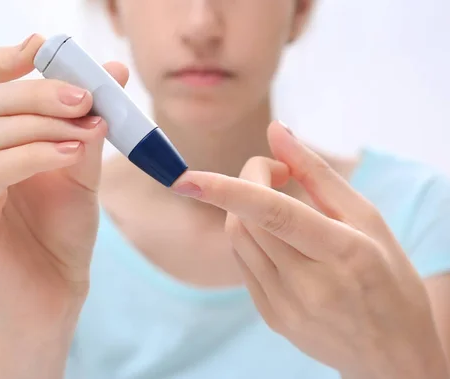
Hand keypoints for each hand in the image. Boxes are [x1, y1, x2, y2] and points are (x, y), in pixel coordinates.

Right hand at [0, 34, 128, 326]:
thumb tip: (113, 72)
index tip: (46, 49)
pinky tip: (71, 154)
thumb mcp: (83, 169)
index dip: (5, 57)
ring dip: (46, 123)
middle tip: (88, 96)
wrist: (56, 293)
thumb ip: (89, 124)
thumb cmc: (64, 232)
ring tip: (89, 128)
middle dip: (41, 91)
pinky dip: (35, 154)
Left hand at [172, 121, 447, 377]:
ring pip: (238, 241)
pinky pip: (244, 265)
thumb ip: (318, 174)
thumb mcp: (368, 219)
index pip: (273, 213)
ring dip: (243, 210)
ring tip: (276, 203)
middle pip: (246, 222)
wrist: (393, 355)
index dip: (227, 190)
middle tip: (276, 173)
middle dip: (244, 183)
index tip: (185, 177)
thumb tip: (276, 131)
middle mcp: (309, 285)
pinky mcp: (272, 318)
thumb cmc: (389, 279)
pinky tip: (277, 239)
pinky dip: (251, 239)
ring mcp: (286, 307)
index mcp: (343, 252)